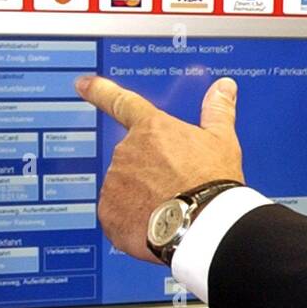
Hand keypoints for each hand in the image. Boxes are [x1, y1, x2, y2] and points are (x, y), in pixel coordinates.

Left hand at [74, 74, 244, 262]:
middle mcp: (127, 151)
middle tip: (174, 184)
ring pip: (123, 187)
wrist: (203, 223)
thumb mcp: (222, 140)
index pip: (122, 102)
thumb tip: (223, 87)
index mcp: (153, 128)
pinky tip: (154, 224)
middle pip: (131, 157)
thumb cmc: (213, 180)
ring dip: (140, 196)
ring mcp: (114, 182)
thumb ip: (217, 110)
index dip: (100, 90)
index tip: (83, 83)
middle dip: (147, 170)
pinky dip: (131, 219)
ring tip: (169, 208)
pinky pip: (117, 214)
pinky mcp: (108, 212)